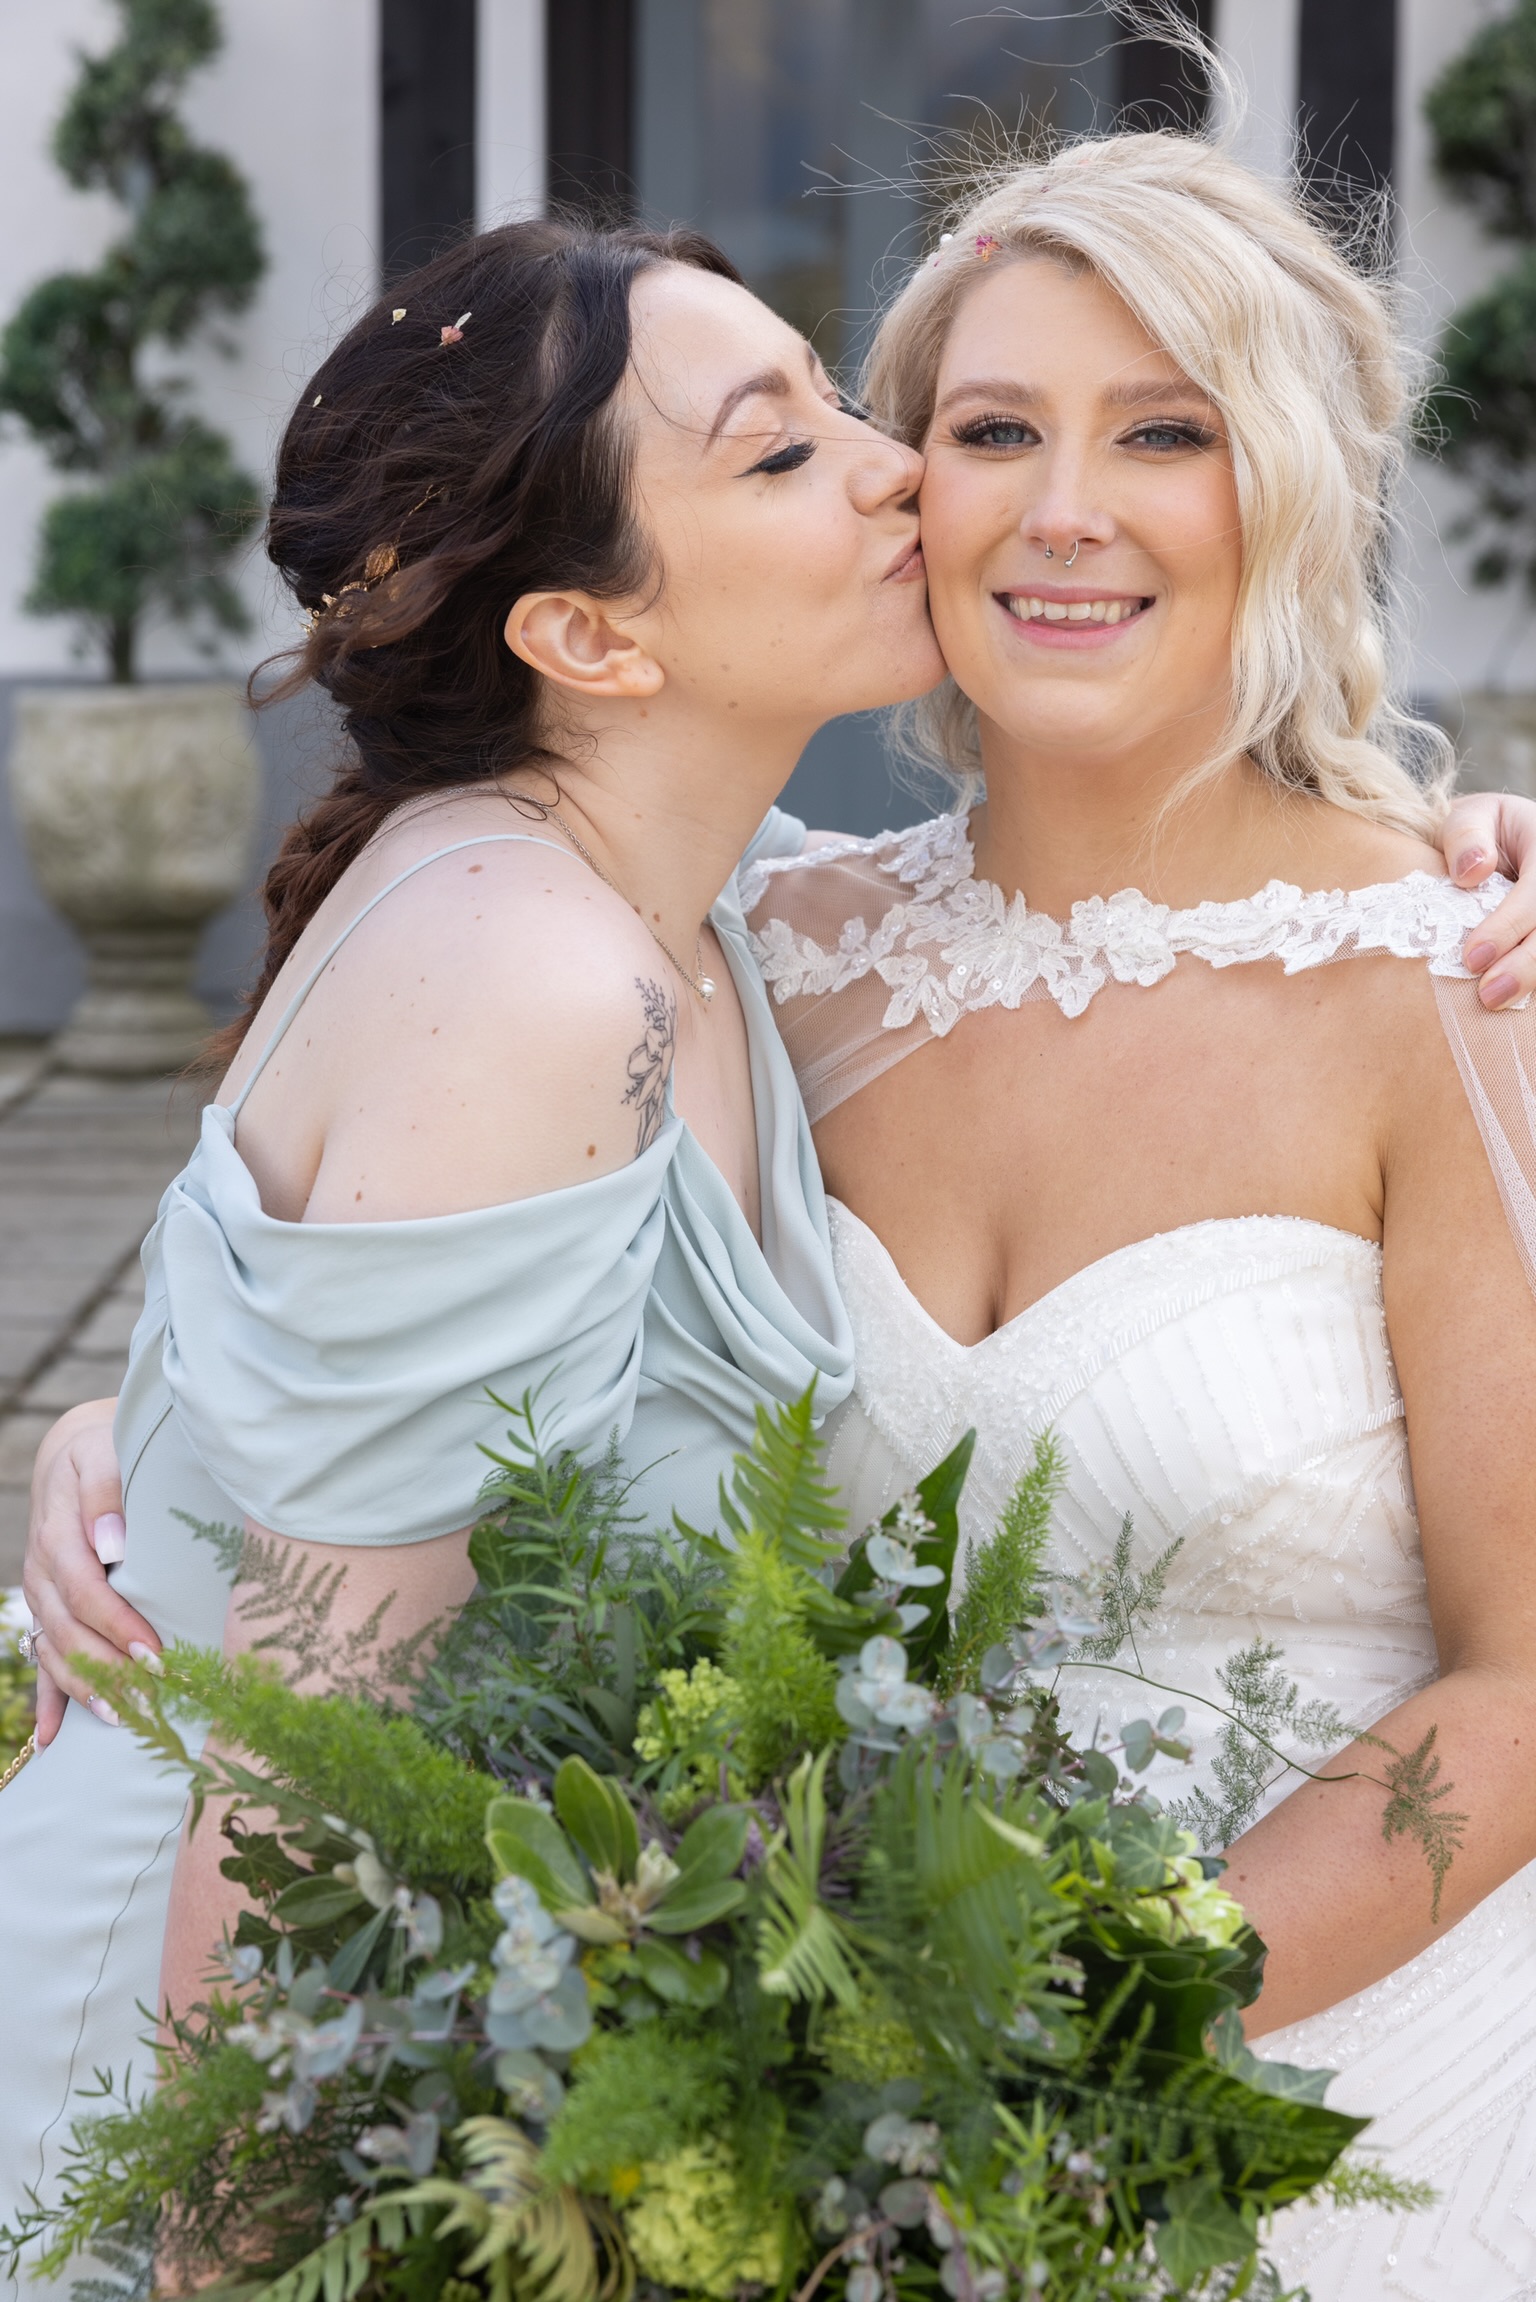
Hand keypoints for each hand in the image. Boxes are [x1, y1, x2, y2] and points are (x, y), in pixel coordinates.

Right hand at [22, 1397, 157, 1746]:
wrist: (74, 1456)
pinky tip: (52, 1739)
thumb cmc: (102, 1452)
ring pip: (55, 1652)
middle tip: (151, 1696)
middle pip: (69, 1631)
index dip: (116, 1624)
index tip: (153, 1650)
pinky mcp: (46, 1610)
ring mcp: (41, 1596)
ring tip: (123, 1719)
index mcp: (58, 1535)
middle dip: (109, 1667)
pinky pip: (41, 1660)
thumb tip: (112, 1543)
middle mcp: (43, 1573)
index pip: (84, 1589)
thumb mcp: (101, 1453)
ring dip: (86, 1689)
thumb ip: (105, 1492)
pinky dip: (48, 1701)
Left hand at [1441, 791, 1535, 1007]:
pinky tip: (1510, 1001)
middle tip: (1488, 995)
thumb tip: (1473, 872)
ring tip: (1494, 1002)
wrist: (1499, 844)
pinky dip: (1531, 983)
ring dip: (1531, 978)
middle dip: (1527, 964)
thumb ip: (1467, 834)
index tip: (1473, 957)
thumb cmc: (1482, 833)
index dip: (1509, 926)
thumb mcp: (1471, 816)